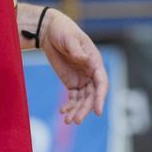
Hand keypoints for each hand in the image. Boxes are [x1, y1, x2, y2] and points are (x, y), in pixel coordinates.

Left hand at [40, 9, 108, 123]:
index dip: (100, 98)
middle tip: (76, 121)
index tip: (97, 111)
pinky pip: (73, 98)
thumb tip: (85, 59)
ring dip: (77, 111)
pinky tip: (63, 112)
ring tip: (68, 121)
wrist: (50, 31)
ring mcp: (81, 78)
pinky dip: (70, 106)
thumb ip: (77, 50)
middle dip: (85, 109)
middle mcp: (90, 72)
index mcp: (94, 61)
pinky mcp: (71, 82)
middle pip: (92, 95)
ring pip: (83, 99)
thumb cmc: (63, 30)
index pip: (101, 83)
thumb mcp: (70, 38)